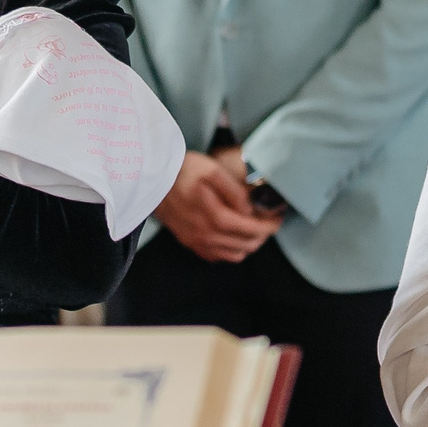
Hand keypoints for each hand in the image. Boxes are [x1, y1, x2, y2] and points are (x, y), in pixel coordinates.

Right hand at [154, 150, 282, 262]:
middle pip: (246, 245)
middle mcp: (205, 235)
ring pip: (234, 254)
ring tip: (253, 228)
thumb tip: (250, 209)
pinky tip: (233, 234)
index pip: (252, 230)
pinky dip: (231, 249)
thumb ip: (235, 192)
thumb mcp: (213, 170)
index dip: (269, 226)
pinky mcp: (189, 243)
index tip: (277, 218)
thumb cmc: (181, 170)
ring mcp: (196, 242)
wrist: (150, 177)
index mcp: (214, 217)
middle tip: (268, 221)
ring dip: (248, 244)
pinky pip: (217, 256)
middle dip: (263, 235)